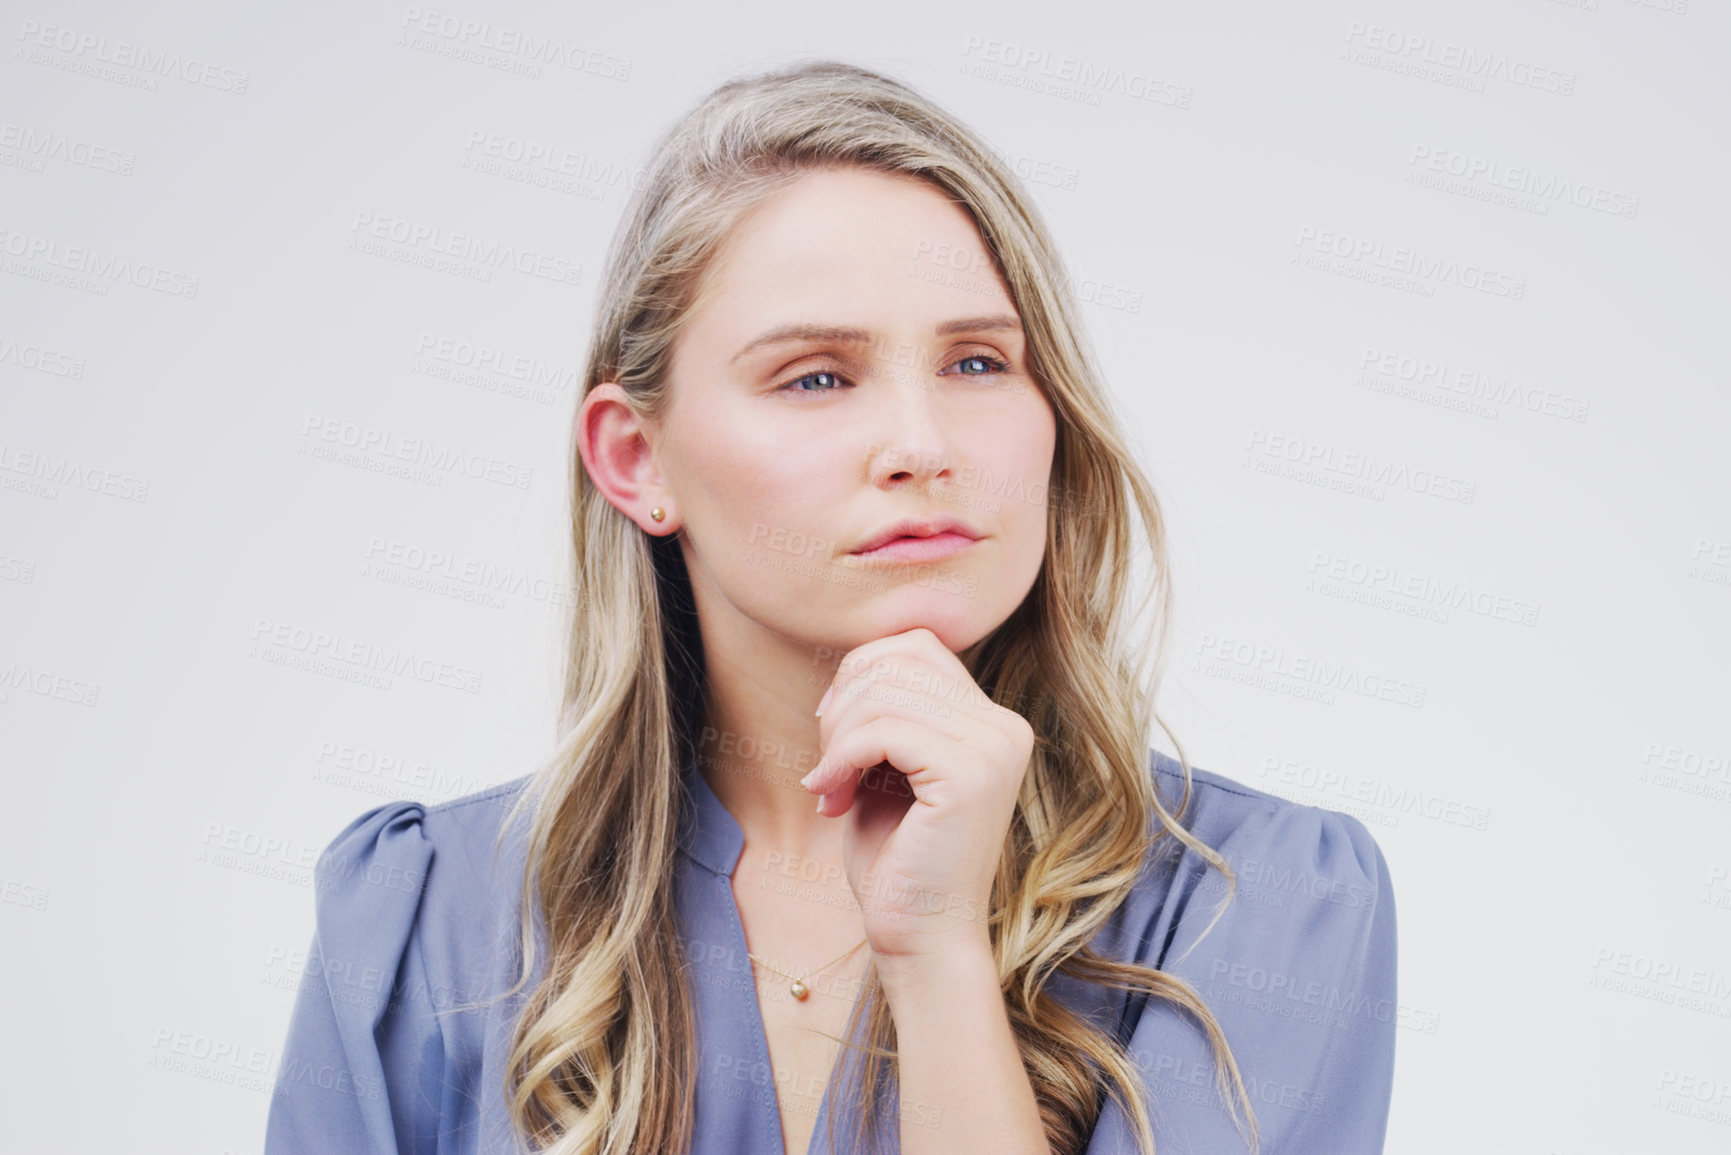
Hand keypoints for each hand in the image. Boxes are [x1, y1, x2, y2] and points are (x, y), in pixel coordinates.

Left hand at [799, 628, 1034, 960]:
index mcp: (993, 722)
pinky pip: (882, 731)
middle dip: (842, 704)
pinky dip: (840, 759)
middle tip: (826, 764)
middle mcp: (1005, 728)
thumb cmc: (897, 861)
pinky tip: (830, 799)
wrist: (921, 940)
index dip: (860, 674)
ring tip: (829, 788)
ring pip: (883, 693)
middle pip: (898, 659)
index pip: (917, 646)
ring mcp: (994, 748)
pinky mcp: (969, 775)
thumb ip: (886, 711)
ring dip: (836, 739)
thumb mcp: (888, 770)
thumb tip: (853, 660)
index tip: (833, 733)